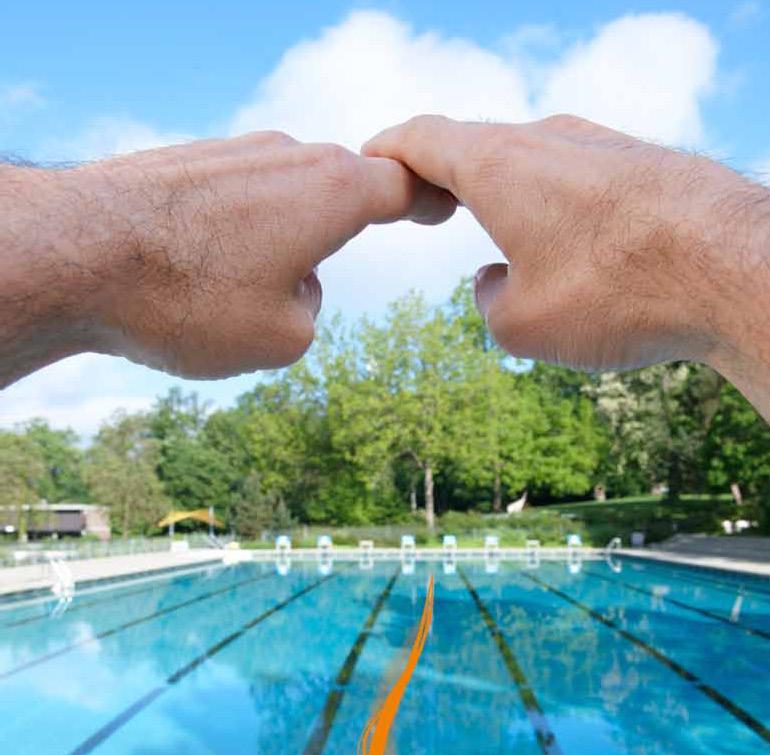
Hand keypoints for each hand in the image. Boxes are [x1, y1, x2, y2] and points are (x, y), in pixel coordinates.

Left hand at [0, 132, 454, 382]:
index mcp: (333, 192)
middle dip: (349, 224)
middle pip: (343, 187)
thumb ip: (313, 308)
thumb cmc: (189, 301)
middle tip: (334, 264)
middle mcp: (291, 156)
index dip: (432, 198)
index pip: (405, 184)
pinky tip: (202, 268)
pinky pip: (239, 194)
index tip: (444, 207)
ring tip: (241, 288)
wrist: (75, 256)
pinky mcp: (190, 159)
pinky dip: (240, 228)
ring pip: (286, 195)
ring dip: (285, 235)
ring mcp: (237, 149)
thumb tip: (295, 282)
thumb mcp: (282, 339)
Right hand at [364, 114, 769, 499]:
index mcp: (497, 166)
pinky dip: (554, 200)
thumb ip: (487, 302)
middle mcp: (547, 139)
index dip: (387, 153)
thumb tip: (494, 281)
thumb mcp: (522, 326)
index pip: (420, 138)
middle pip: (476, 146)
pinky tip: (569, 243)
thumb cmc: (616, 295)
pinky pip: (579, 174)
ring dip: (505, 192)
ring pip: (532, 160)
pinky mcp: (643, 161)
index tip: (370, 167)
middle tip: (427, 209)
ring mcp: (600, 143)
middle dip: (444, 177)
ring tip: (498, 234)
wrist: (734, 270)